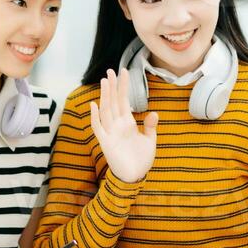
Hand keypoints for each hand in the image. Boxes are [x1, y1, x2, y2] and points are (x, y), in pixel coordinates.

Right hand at [89, 68, 157, 183]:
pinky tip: (93, 105)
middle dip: (112, 86)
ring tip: (105, 81)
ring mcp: (111, 133)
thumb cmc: (141, 159)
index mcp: (127, 122)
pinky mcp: (106, 143)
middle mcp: (117, 125)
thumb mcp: (149, 140)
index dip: (123, 86)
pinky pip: (98, 128)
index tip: (124, 71)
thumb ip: (150, 126)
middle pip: (113, 101)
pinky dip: (95, 117)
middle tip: (111, 70)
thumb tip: (154, 113)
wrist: (135, 177)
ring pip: (106, 110)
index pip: (124, 100)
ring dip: (105, 96)